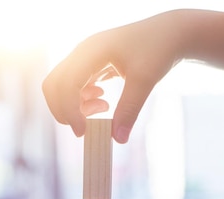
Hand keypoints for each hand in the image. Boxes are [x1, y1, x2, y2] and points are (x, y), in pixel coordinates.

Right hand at [42, 11, 186, 142]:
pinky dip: (83, 100)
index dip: (69, 111)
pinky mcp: (91, 65)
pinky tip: (103, 101)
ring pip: (63, 88)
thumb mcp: (145, 80)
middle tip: (85, 127)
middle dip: (64, 110)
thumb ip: (129, 109)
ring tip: (104, 107)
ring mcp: (84, 58)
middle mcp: (82, 52)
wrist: (170, 33)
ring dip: (76, 106)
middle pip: (54, 85)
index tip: (83, 132)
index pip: (66, 83)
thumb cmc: (158, 49)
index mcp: (91, 50)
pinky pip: (75, 87)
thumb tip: (118, 139)